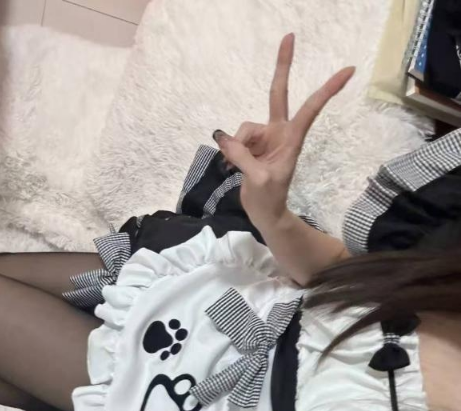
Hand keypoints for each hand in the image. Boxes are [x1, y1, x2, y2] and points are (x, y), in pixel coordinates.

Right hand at [214, 34, 354, 229]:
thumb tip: (224, 139)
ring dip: (236, 146)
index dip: (327, 89)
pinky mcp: (250, 145)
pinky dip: (230, 152)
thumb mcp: (259, 179)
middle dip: (282, 66)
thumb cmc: (270, 199)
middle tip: (290, 36)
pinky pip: (234, 139)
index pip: (310, 109)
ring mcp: (263, 137)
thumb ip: (242, 156)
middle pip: (278, 93)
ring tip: (238, 168)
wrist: (264, 213)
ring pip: (243, 128)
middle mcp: (278, 131)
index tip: (348, 70)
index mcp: (292, 138)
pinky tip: (232, 167)